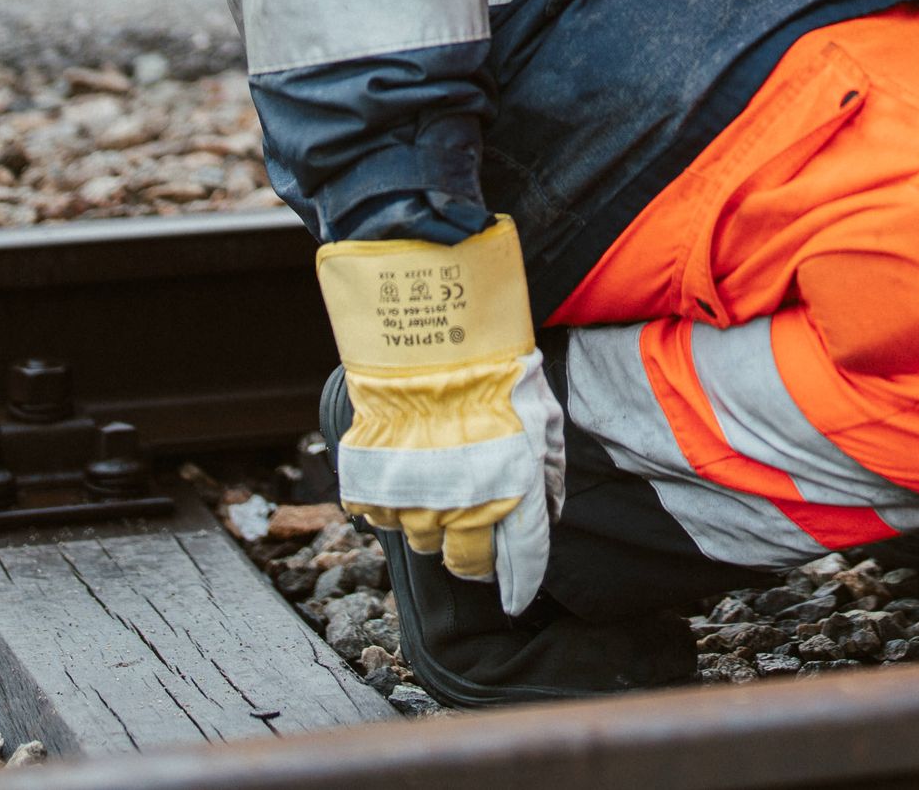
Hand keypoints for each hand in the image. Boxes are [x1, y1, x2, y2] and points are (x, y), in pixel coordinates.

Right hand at [315, 219, 565, 610]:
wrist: (426, 326)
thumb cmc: (489, 361)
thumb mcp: (535, 409)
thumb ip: (542, 464)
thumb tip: (546, 504)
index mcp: (509, 488)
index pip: (519, 559)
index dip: (519, 580)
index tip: (516, 591)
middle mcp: (461, 504)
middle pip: (465, 560)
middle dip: (473, 555)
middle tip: (475, 541)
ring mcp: (412, 496)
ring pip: (421, 538)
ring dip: (432, 521)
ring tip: (439, 489)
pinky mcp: (372, 480)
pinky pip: (379, 515)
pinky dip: (390, 503)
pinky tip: (404, 477)